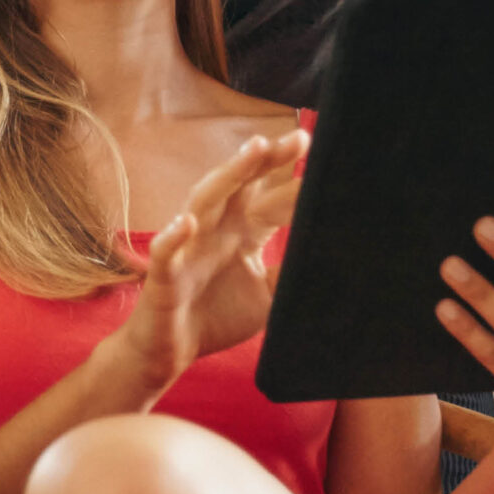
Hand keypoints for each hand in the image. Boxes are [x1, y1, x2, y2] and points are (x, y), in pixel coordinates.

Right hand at [115, 131, 307, 385]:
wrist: (171, 353)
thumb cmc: (217, 316)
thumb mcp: (269, 295)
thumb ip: (292, 270)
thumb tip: (329, 250)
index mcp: (242, 231)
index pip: (269, 193)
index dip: (289, 171)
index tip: (316, 147)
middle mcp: (216, 230)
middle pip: (242, 185)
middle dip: (267, 160)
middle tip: (299, 139)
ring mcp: (188, 248)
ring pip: (205, 202)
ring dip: (227, 177)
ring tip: (253, 152)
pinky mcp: (164, 276)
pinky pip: (166, 253)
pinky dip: (172, 237)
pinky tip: (186, 224)